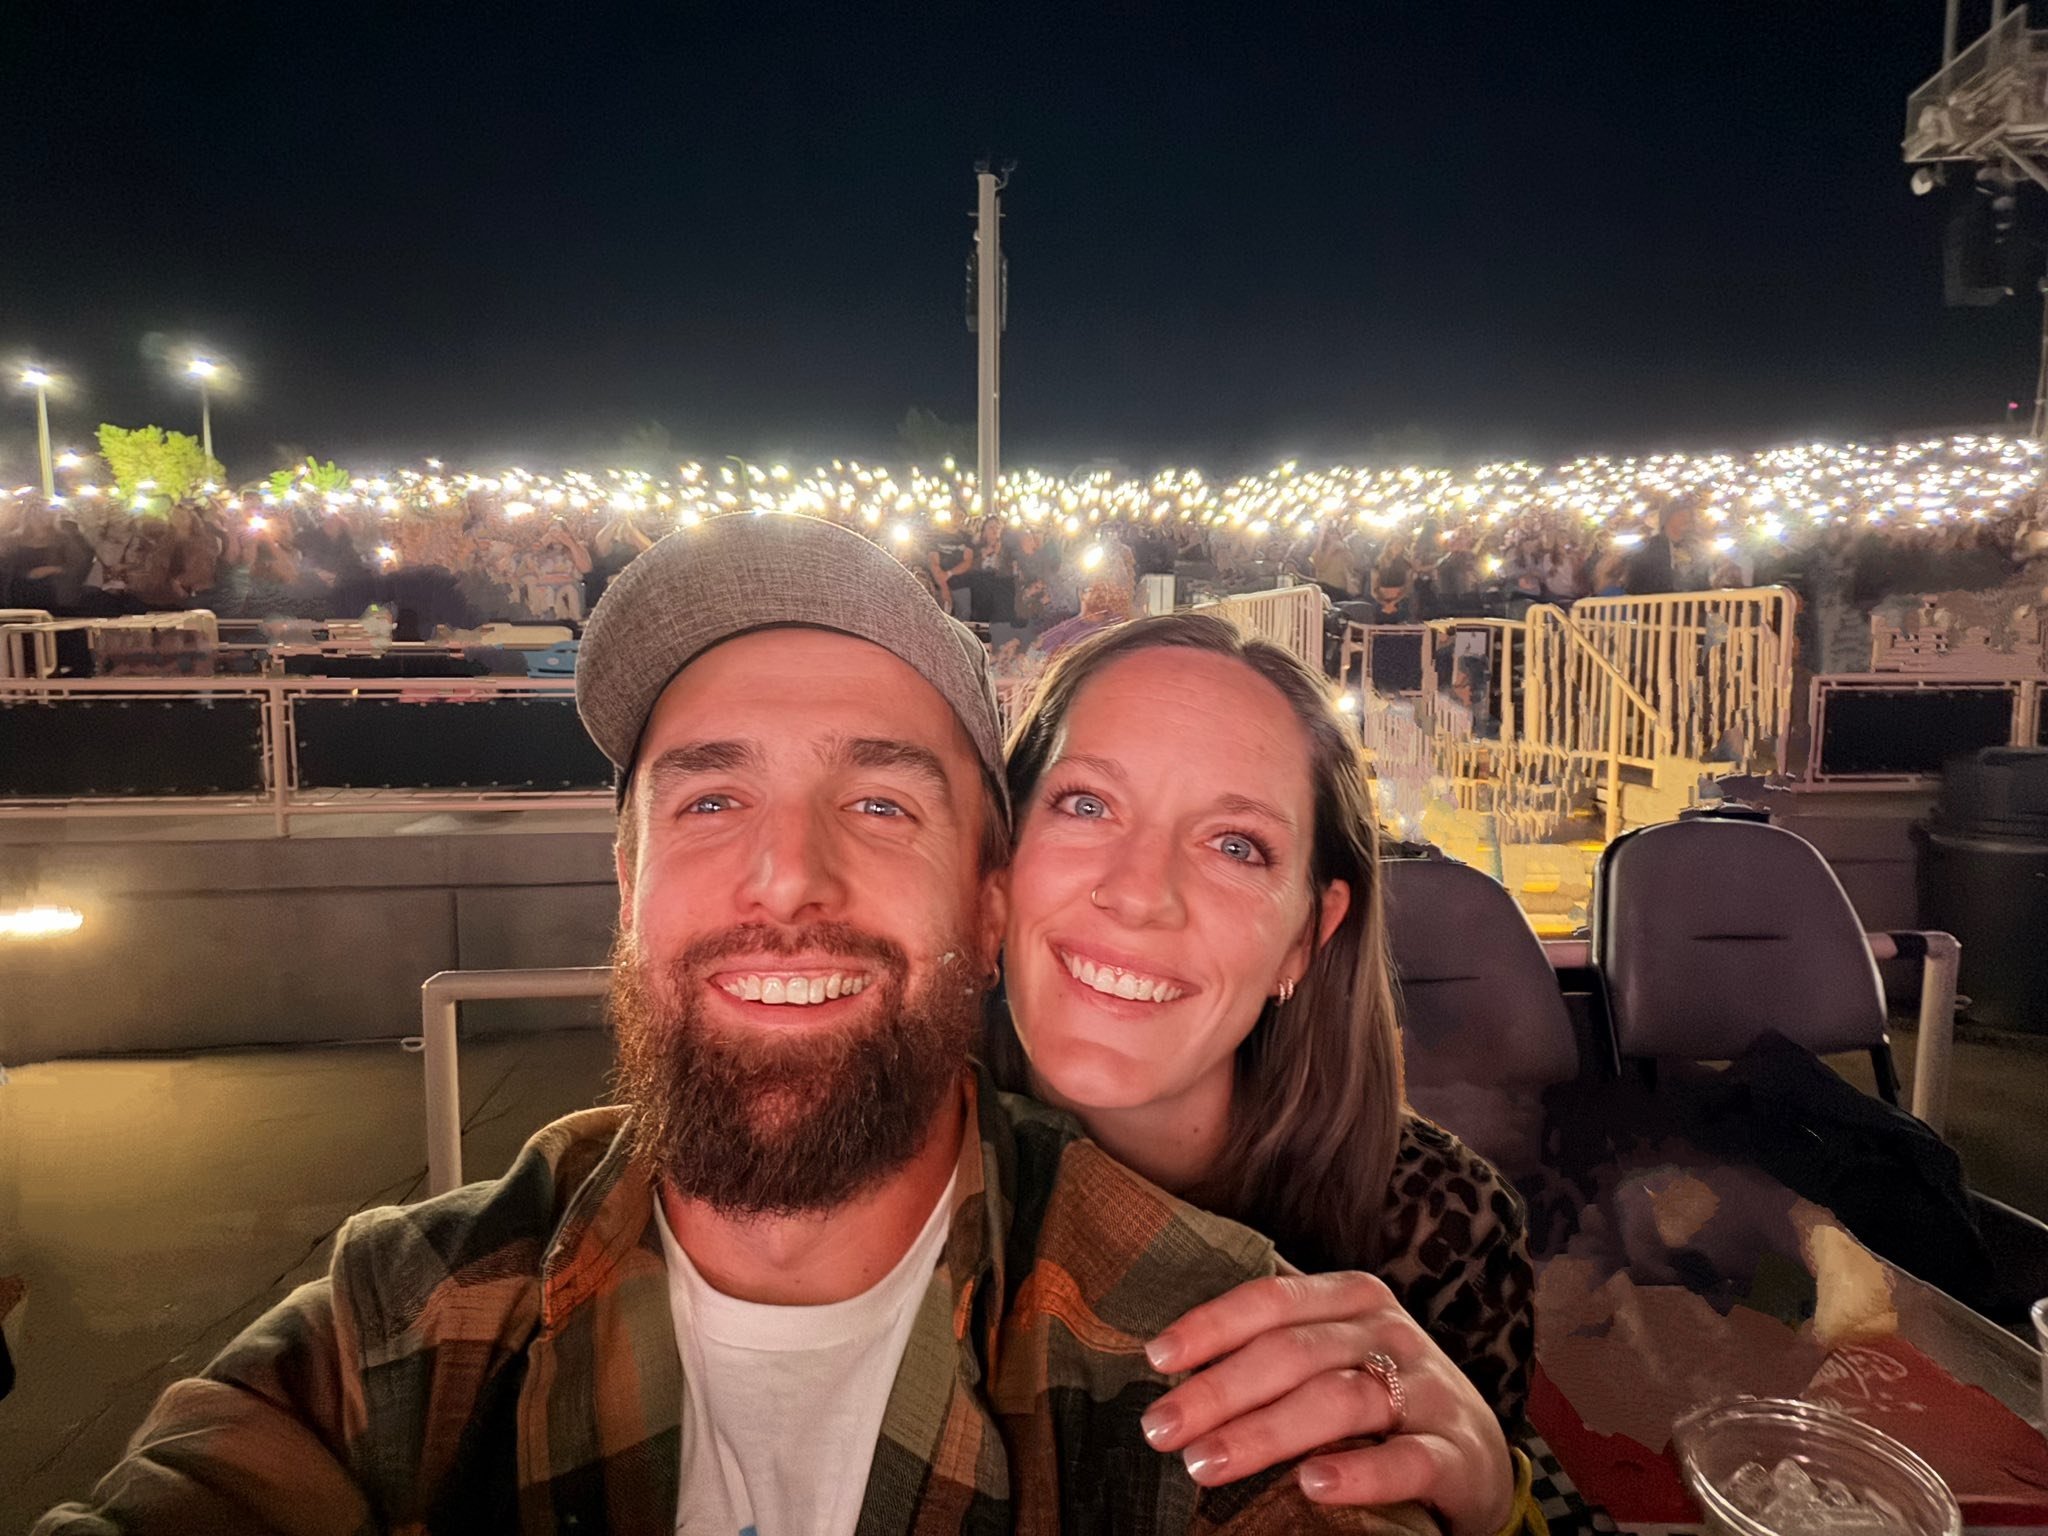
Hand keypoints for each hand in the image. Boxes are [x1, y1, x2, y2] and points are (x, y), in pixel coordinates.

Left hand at [1140, 1271, 1514, 1535]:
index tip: (1156, 1358)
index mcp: (1352, 1299)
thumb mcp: (1332, 1353)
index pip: (1271, 1299)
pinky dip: (1358, 1472)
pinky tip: (1311, 1484)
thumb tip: (1167, 1353)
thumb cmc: (1378, 1397)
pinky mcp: (1455, 1453)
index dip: (1211, 1326)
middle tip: (1159, 1428)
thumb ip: (1272, 1341)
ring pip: (1339, 1401)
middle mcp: (1390, 1333)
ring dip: (1265, 1432)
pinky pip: (1405, 1460)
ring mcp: (1426, 1391)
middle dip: (1218, 1390)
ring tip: (1206, 1464)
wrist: (1476, 1458)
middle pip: (1293, 1353)